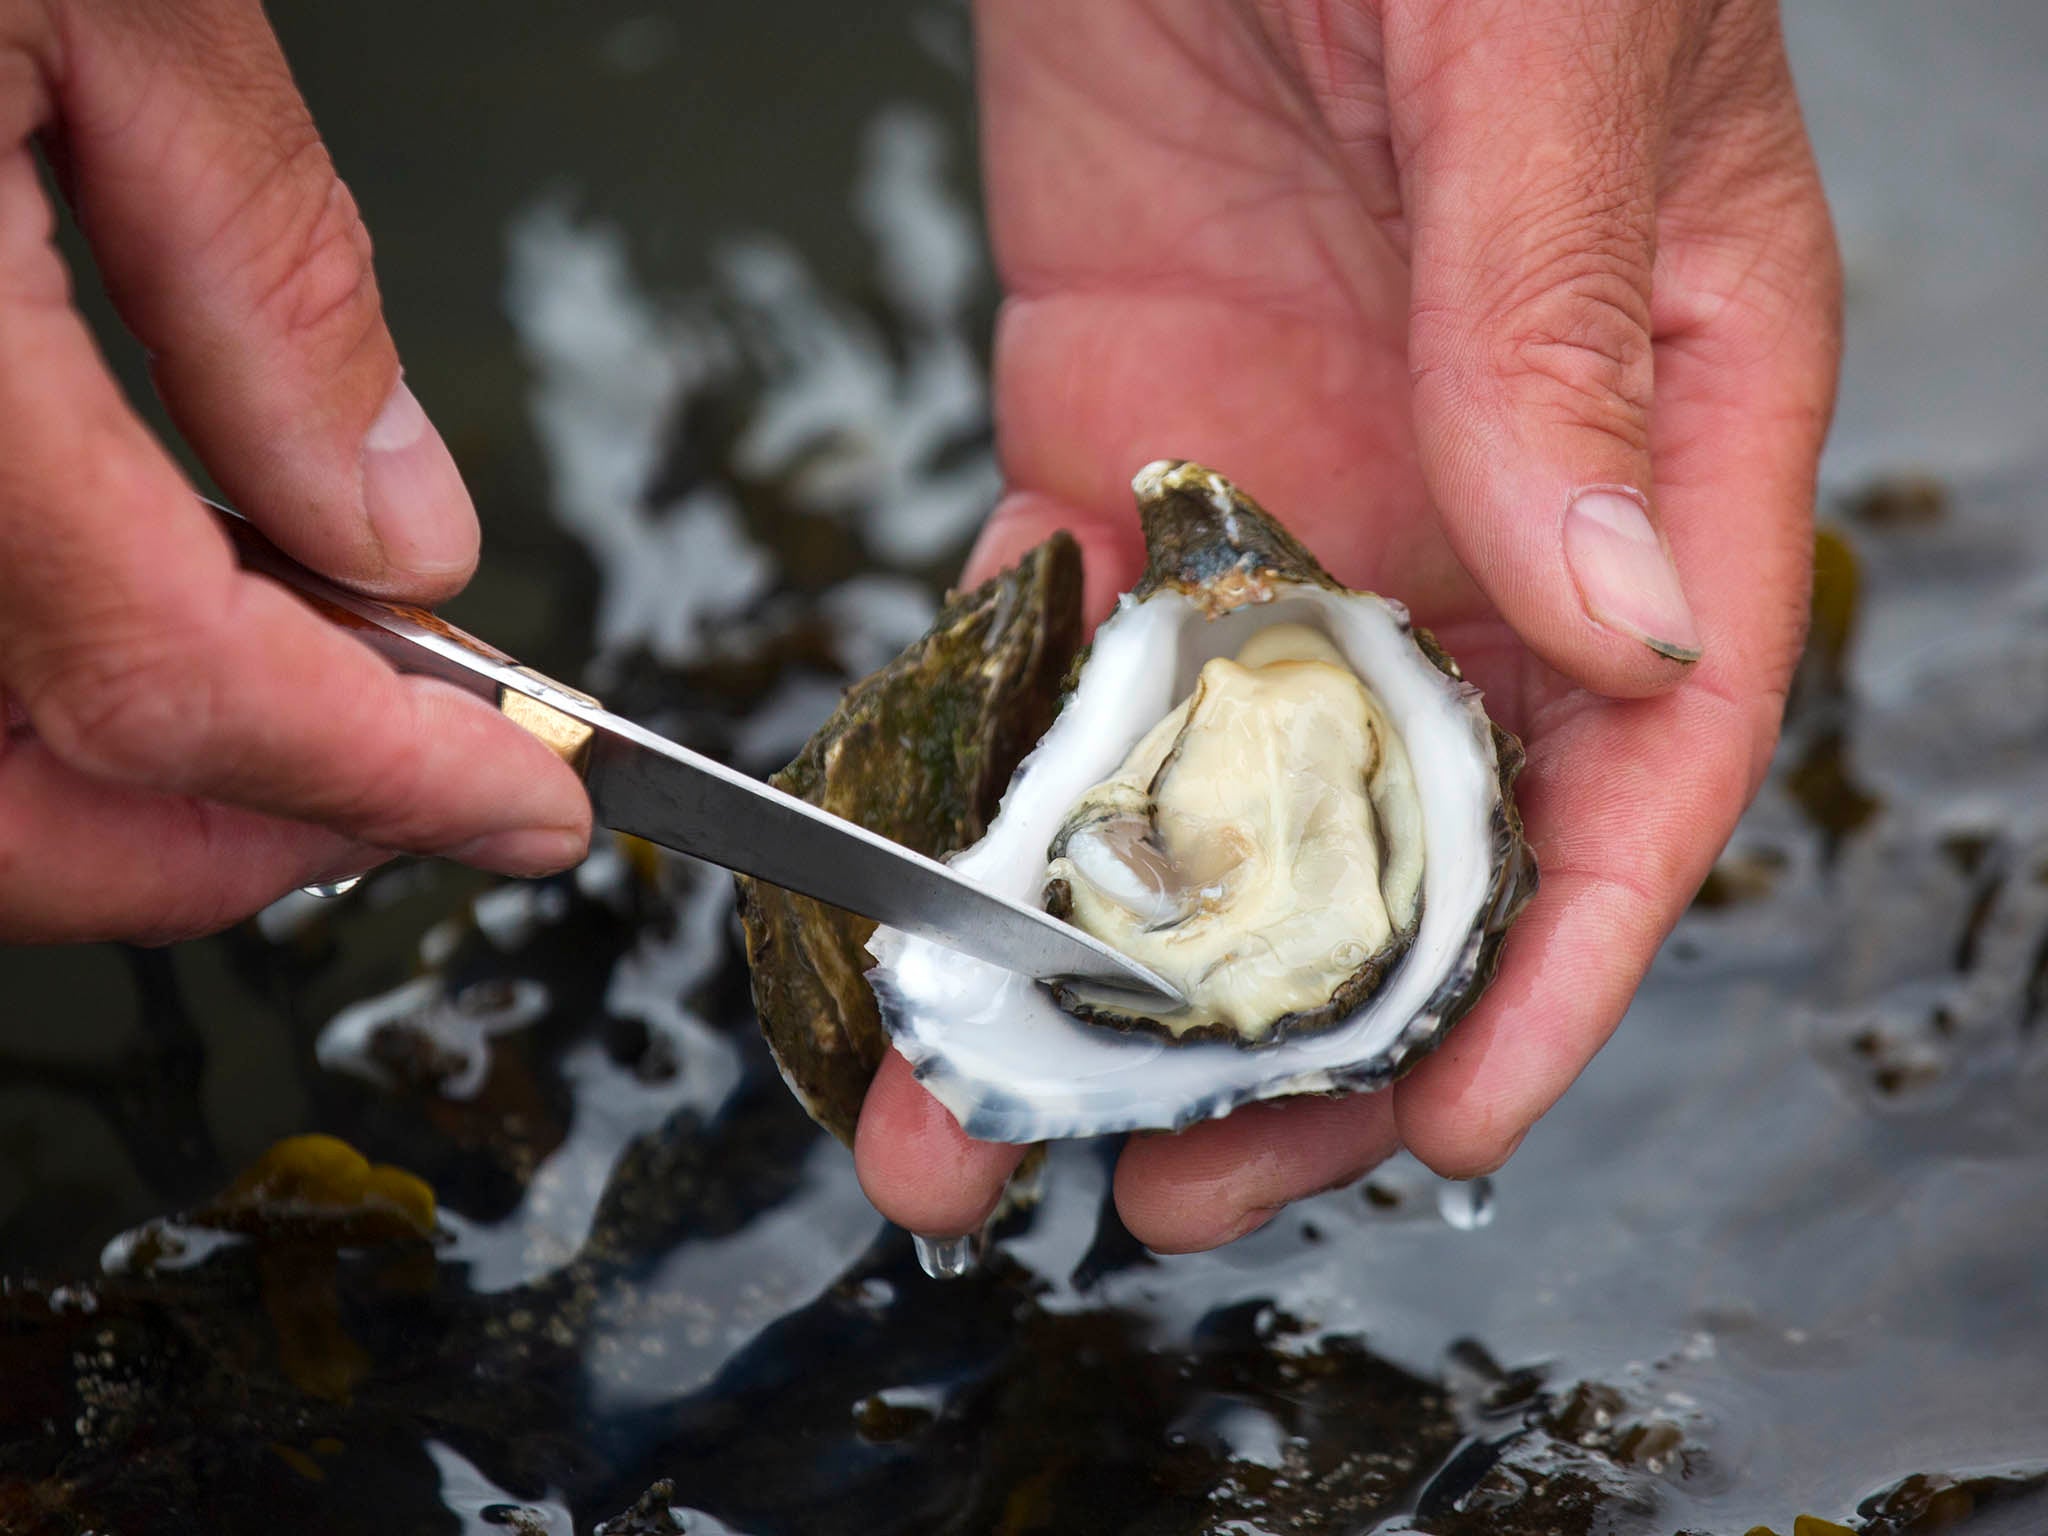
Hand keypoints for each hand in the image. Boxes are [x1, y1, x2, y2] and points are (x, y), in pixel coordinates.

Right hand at [0, 0, 590, 942]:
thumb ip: (264, 281)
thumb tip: (399, 529)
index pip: (160, 672)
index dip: (373, 779)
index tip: (527, 808)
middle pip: (0, 818)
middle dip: (236, 847)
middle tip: (429, 797)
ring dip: (126, 795)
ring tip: (324, 710)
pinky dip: (30, 687)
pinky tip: (149, 613)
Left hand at [855, 0, 1838, 1249]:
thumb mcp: (1537, 48)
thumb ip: (1559, 331)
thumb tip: (1615, 624)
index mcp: (1656, 419)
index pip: (1639, 745)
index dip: (1553, 958)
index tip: (1441, 1118)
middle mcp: (1475, 487)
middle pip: (1403, 817)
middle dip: (1282, 1027)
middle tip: (1158, 1187)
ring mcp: (1281, 474)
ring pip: (1205, 773)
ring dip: (1091, 956)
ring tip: (963, 1114)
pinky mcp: (1106, 429)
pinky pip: (1050, 643)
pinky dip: (982, 778)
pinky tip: (910, 901)